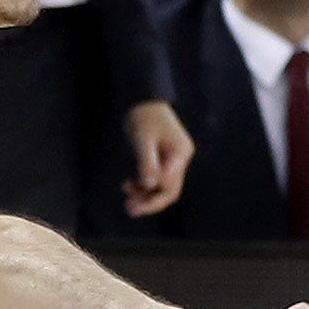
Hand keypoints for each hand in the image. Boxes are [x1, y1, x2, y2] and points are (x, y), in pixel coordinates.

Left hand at [123, 97, 194, 216]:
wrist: (143, 99)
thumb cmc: (144, 117)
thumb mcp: (143, 140)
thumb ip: (146, 162)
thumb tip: (149, 185)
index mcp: (180, 155)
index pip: (169, 185)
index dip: (152, 197)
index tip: (131, 200)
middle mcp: (180, 159)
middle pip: (170, 190)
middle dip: (150, 202)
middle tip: (130, 209)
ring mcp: (173, 159)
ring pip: (163, 186)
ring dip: (145, 194)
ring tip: (127, 200)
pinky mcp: (163, 158)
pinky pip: (157, 177)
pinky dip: (144, 184)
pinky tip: (129, 185)